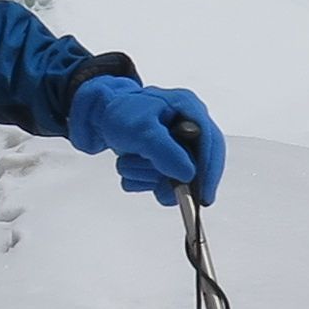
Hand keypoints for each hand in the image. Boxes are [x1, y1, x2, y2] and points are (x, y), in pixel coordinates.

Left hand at [66, 75, 223, 204]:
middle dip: (169, 176)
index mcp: (189, 110)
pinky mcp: (163, 160)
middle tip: (155, 179)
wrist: (96, 113)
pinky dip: (141, 179)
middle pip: (196, 166)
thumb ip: (166, 152)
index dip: (210, 173)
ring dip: (147, 176)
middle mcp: (187, 128)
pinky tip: (131, 164)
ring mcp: (176, 145)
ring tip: (131, 160)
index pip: (212, 145)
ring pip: (173, 179)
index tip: (203, 197)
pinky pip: (158, 183)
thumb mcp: (142, 130)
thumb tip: (189, 174)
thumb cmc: (119, 112)